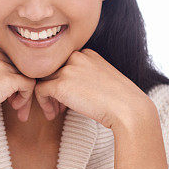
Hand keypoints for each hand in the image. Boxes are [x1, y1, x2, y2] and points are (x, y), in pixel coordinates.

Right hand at [0, 45, 36, 127]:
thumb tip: (3, 82)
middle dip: (19, 87)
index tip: (6, 95)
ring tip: (16, 109)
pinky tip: (15, 107)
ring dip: (23, 95)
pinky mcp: (7, 78)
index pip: (8, 60)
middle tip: (15, 105)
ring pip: (26, 76)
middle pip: (18, 68)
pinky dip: (26, 98)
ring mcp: (0, 63)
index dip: (10, 77)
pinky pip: (29, 85)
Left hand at [32, 49, 151, 129]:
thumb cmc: (120, 100)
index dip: (62, 81)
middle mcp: (76, 57)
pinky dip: (43, 104)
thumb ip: (85, 78)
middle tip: (59, 108)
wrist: (128, 109)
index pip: (63, 63)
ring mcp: (68, 69)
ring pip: (43, 80)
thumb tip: (67, 88)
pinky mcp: (61, 85)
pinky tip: (52, 115)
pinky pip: (40, 91)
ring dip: (47, 98)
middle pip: (52, 71)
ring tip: (55, 113)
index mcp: (87, 53)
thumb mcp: (103, 81)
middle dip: (53, 89)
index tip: (70, 98)